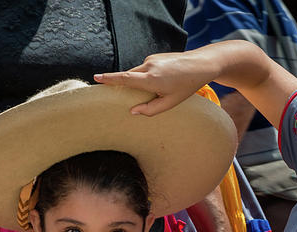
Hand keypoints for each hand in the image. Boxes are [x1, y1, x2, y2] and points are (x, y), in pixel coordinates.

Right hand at [95, 51, 214, 115]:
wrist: (200, 65)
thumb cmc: (186, 86)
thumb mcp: (170, 102)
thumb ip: (151, 109)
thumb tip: (133, 112)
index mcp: (151, 79)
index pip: (125, 79)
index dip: (109, 79)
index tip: (96, 78)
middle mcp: (148, 66)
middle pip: (129, 77)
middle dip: (128, 86)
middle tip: (131, 95)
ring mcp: (151, 59)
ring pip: (137, 73)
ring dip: (141, 82)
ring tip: (161, 87)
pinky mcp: (155, 56)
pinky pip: (145, 68)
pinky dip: (148, 76)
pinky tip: (164, 80)